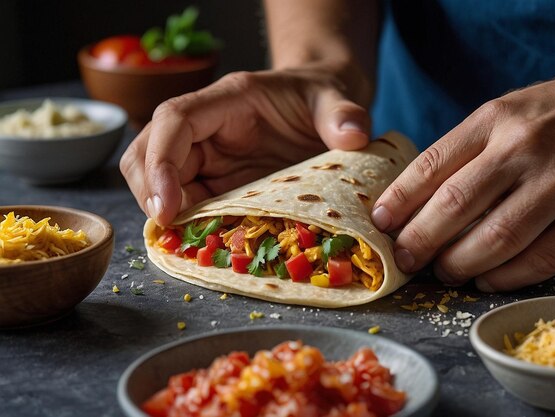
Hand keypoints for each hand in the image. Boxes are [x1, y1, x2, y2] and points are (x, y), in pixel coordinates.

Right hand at [120, 63, 370, 225]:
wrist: (319, 110)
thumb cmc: (318, 99)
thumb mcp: (332, 99)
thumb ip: (341, 113)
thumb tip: (353, 134)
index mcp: (228, 99)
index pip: (175, 119)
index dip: (161, 159)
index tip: (166, 205)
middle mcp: (206, 127)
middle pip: (149, 150)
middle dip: (149, 190)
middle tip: (168, 231)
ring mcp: (206, 155)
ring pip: (157, 178)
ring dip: (161, 210)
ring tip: (181, 242)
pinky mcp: (213, 179)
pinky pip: (184, 200)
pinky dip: (183, 223)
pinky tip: (198, 243)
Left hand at [371, 52, 554, 291]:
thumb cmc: (546, 117)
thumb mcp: (497, 116)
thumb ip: (458, 153)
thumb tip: (408, 204)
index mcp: (493, 120)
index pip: (432, 165)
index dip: (398, 200)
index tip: (379, 223)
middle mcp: (525, 149)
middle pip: (457, 204)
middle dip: (421, 240)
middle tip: (405, 259)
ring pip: (497, 238)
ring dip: (459, 264)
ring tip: (442, 272)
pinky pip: (540, 260)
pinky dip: (505, 277)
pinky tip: (484, 279)